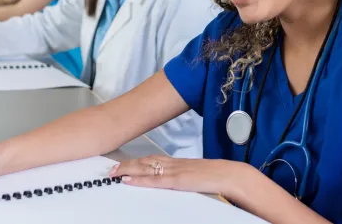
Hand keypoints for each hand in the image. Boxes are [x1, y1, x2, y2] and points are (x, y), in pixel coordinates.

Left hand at [108, 155, 241, 197]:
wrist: (229, 174)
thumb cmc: (217, 176)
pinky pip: (155, 180)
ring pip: (146, 168)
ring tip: (114, 173)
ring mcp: (175, 171)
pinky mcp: (178, 180)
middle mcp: (173, 164)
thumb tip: (177, 181)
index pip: (152, 159)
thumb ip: (185, 177)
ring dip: (128, 170)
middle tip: (111, 169)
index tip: (123, 164)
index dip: (136, 162)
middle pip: (145, 161)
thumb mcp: (197, 175)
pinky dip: (140, 179)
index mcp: (178, 163)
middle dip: (127, 165)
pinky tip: (129, 180)